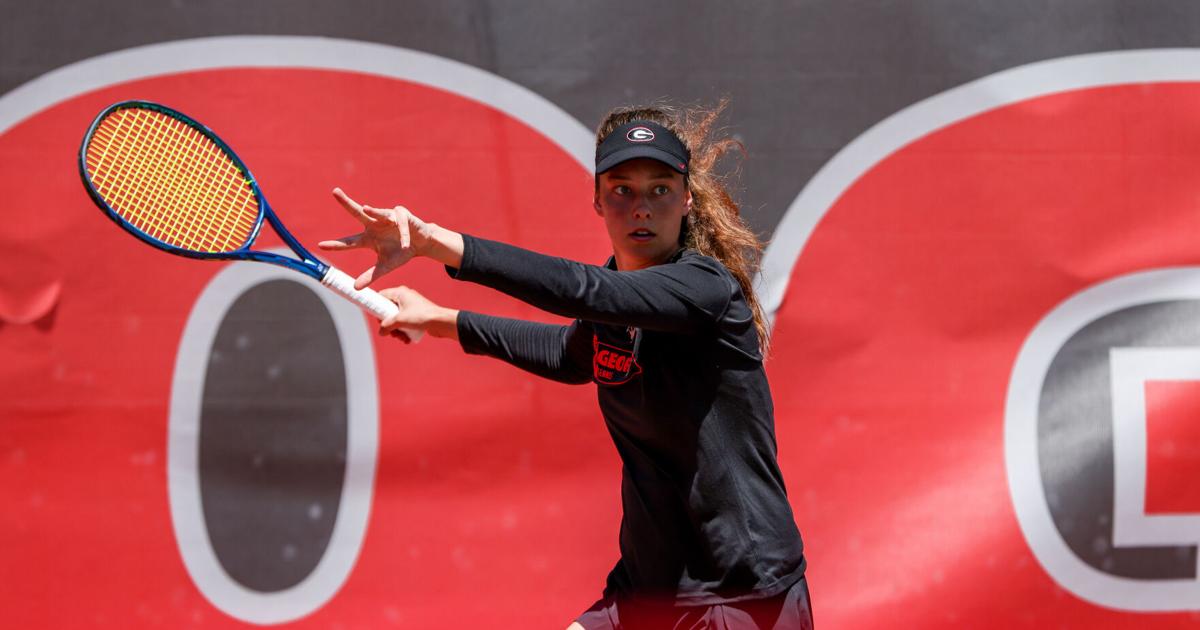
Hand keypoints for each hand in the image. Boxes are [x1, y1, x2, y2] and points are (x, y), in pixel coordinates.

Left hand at [318, 188, 436, 289]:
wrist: (421, 243)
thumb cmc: (401, 251)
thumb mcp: (385, 266)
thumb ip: (371, 276)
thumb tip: (355, 288)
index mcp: (368, 238)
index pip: (349, 242)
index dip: (336, 245)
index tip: (321, 246)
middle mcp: (374, 225)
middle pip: (357, 213)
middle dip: (346, 202)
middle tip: (335, 192)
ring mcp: (387, 217)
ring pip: (378, 212)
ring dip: (374, 211)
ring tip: (366, 208)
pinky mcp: (402, 215)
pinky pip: (401, 224)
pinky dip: (402, 234)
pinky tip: (405, 243)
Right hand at [377, 286, 458, 341]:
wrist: (441, 322)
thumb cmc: (422, 316)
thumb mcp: (399, 320)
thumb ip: (386, 326)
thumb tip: (381, 332)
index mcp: (400, 292)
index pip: (381, 295)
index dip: (375, 306)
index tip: (374, 316)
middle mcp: (405, 298)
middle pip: (388, 310)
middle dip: (388, 324)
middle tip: (389, 331)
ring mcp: (411, 307)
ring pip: (396, 319)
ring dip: (396, 330)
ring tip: (400, 337)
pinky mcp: (417, 316)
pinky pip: (405, 323)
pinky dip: (404, 331)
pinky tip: (406, 339)